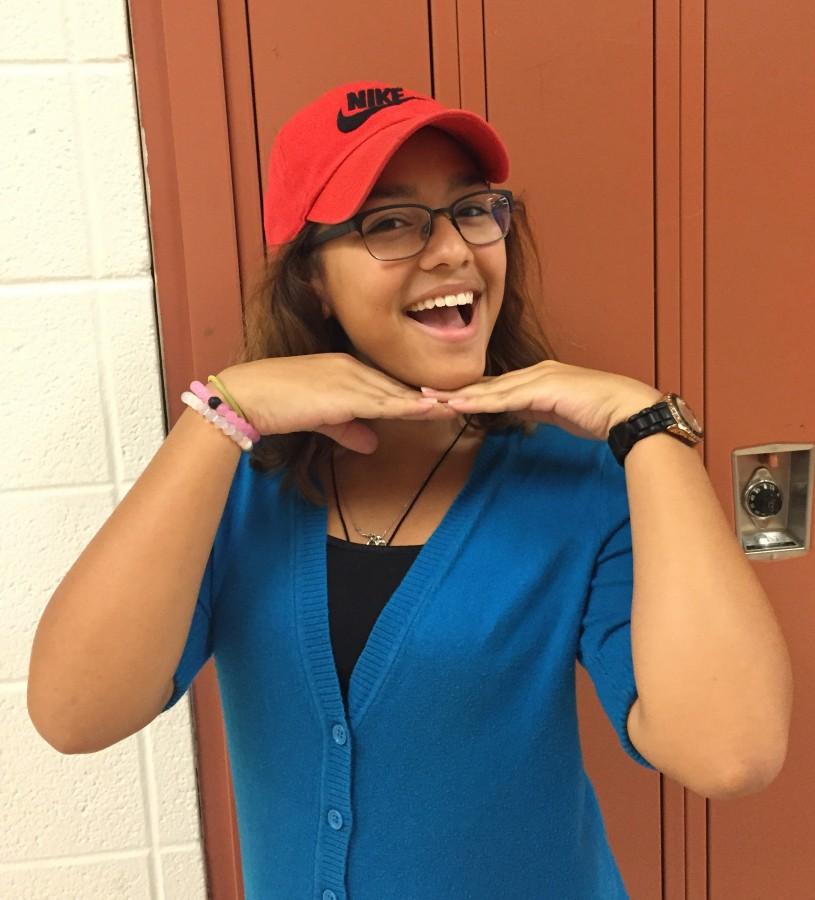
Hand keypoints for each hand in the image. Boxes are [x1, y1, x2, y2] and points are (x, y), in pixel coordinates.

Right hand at [215, 354, 458, 453]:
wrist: (249, 395)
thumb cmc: (278, 403)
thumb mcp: (322, 418)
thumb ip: (348, 428)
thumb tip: (370, 443)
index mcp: (349, 369)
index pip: (393, 384)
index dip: (421, 395)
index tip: (449, 400)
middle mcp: (354, 368)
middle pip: (403, 386)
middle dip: (436, 396)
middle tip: (471, 399)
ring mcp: (350, 378)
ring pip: (399, 393)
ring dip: (431, 402)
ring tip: (463, 405)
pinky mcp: (343, 393)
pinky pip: (383, 402)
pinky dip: (409, 407)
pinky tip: (432, 410)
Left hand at [419, 360, 663, 441]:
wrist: (627, 410)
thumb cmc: (601, 413)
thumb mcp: (560, 413)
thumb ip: (538, 411)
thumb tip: (521, 417)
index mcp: (539, 376)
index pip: (496, 386)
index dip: (469, 392)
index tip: (443, 397)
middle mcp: (534, 372)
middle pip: (486, 384)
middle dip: (453, 389)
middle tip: (422, 392)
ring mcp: (538, 378)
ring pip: (489, 389)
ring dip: (457, 395)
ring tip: (427, 398)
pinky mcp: (541, 390)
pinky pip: (502, 399)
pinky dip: (477, 402)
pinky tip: (456, 405)